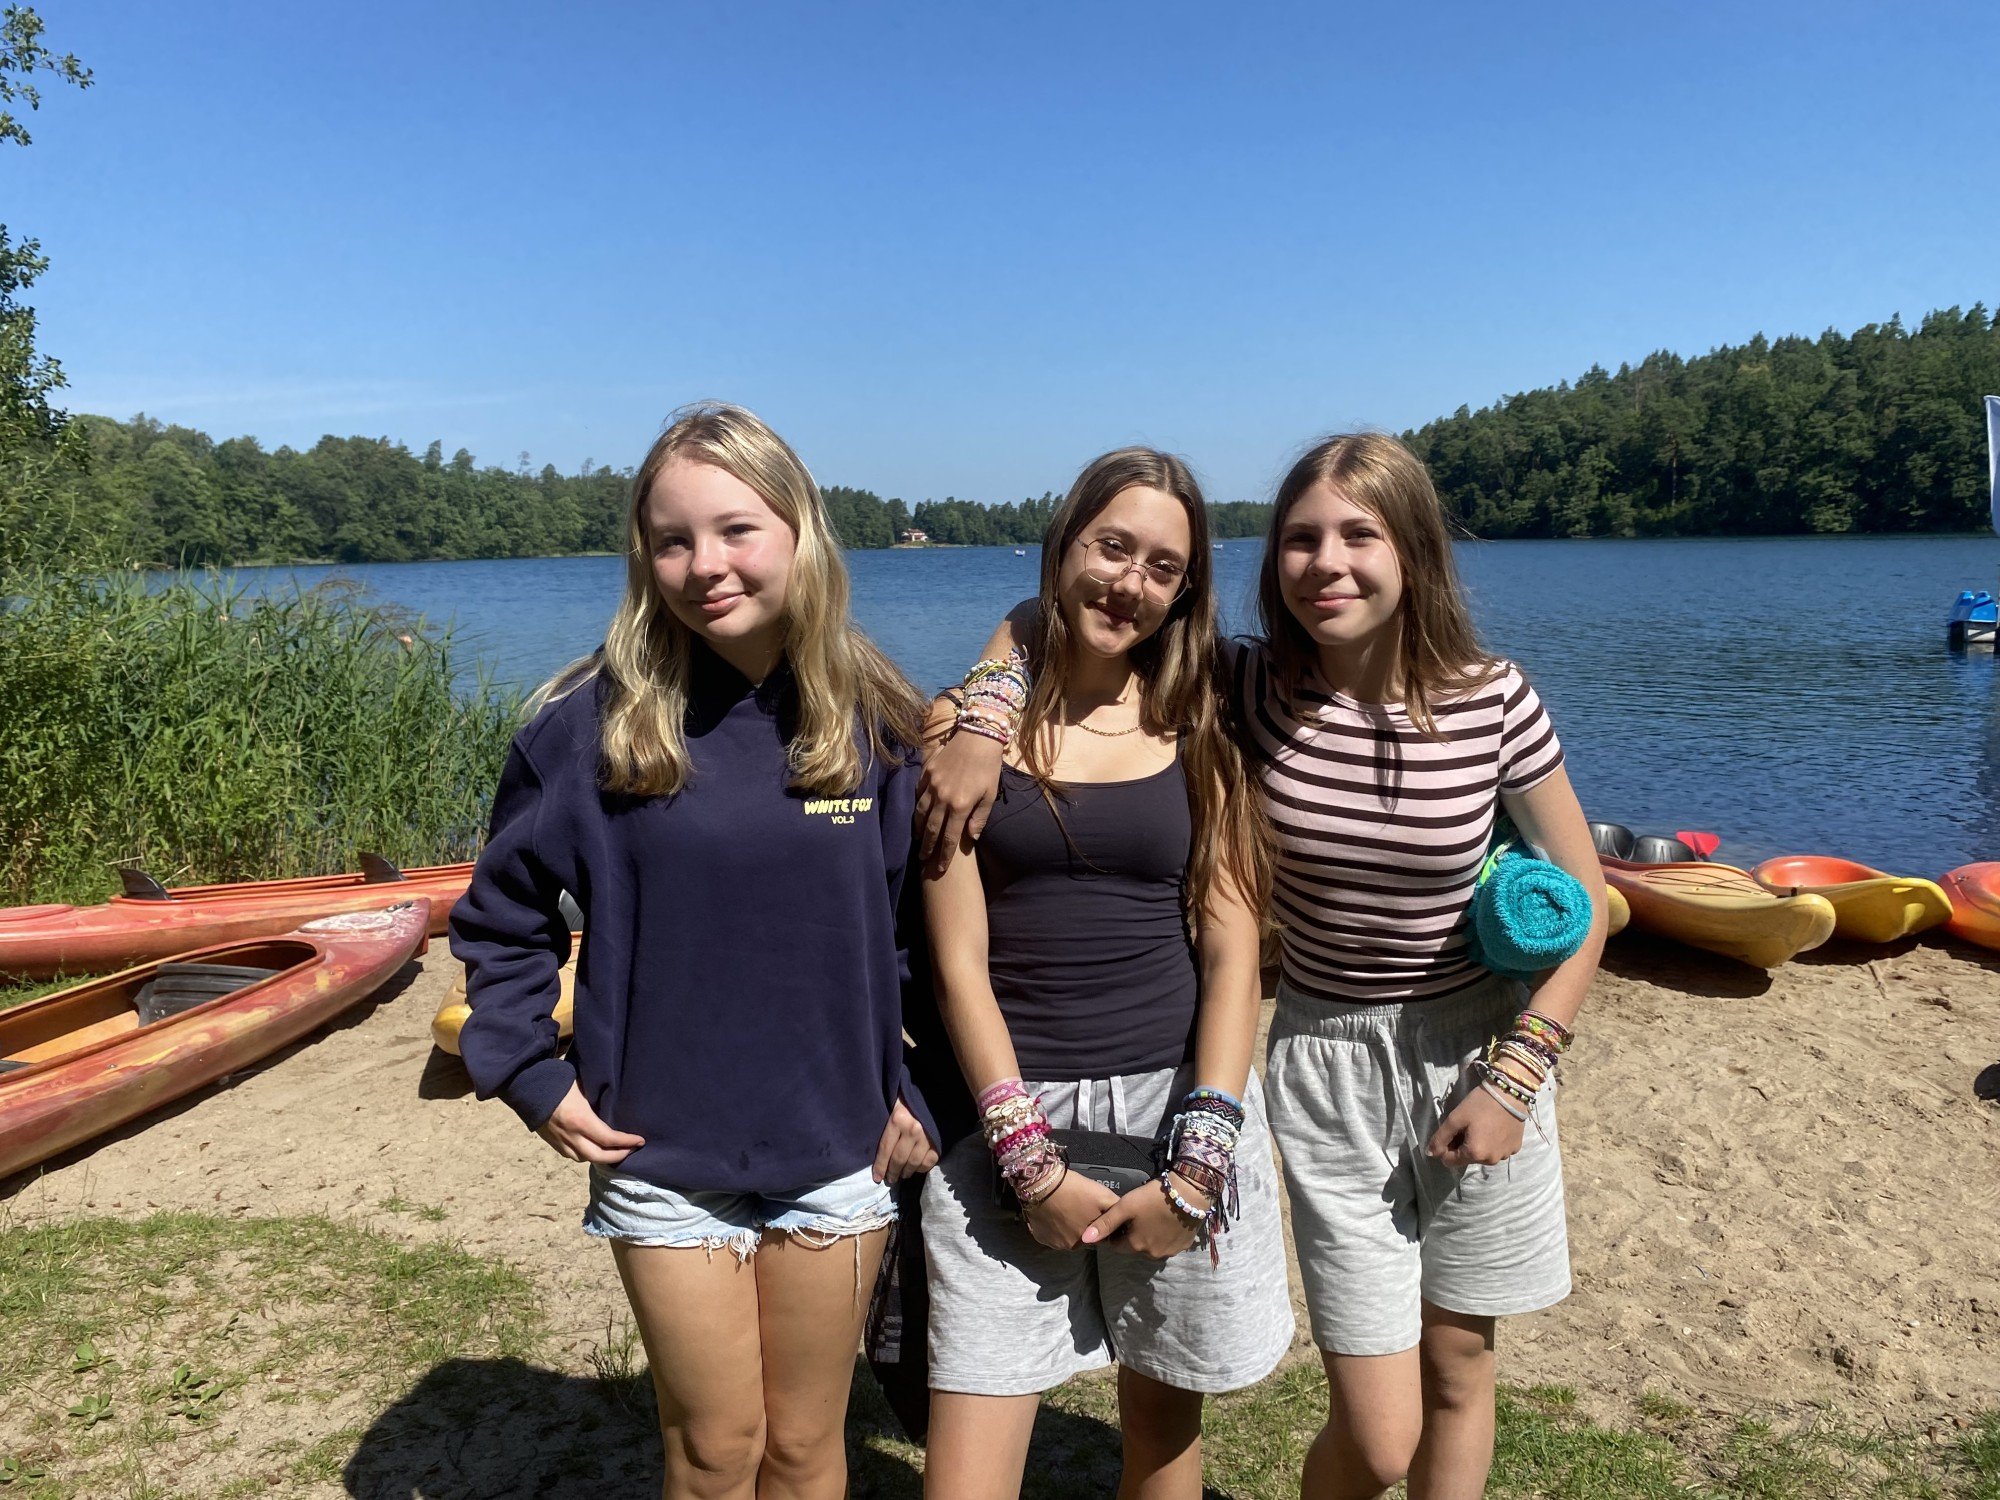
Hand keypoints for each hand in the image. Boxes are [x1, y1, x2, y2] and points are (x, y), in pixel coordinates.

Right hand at [537, 1083, 645, 1164]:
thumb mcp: (582, 1086)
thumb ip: (597, 1098)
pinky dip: (585, 1155)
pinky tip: (593, 1149)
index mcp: (581, 1120)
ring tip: (614, 1151)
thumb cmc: (557, 1080)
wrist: (526, 1086)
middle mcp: (571, 1136)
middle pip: (599, 1157)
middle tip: (631, 1150)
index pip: (609, 1139)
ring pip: (584, 1158)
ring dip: (601, 1157)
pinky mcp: (552, 1142)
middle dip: (618, 1155)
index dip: (627, 1142)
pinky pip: (571, 1155)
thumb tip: (615, 1100)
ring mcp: (559, 1141)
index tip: (640, 1140)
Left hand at [873, 1097, 938, 1183]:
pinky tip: (916, 1170)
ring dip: (906, 1173)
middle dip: (892, 1172)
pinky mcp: (938, 1142)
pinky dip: (921, 1169)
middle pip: (899, 1159)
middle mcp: (913, 1130)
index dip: (880, 1166)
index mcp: (898, 1119)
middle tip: (889, 1179)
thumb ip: (886, 1124)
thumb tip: (877, 1149)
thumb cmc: (908, 1098)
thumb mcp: (893, 1105)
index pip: (885, 1149)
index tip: (877, 1177)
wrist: (935, 1092)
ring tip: (901, 1175)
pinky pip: (929, 1162)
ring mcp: (927, 1137)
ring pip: (913, 1163)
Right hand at [917, 726, 1006, 867]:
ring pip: (921, 813)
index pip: (949, 837)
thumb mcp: (990, 794)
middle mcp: (943, 797)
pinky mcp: (927, 773)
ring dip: (919, 829)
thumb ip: (980, 817)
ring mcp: (932, 785)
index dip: (944, 855)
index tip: (941, 868)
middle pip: (932, 829)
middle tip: (923, 859)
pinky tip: (918, 814)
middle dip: (927, 847)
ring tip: (918, 840)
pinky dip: (917, 806)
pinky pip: (918, 794)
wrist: (977, 736)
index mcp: (960, 805)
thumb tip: (970, 837)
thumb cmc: (988, 767)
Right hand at [1020, 1170, 1119, 1250]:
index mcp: (1092, 1237)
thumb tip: (1124, 1219)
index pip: (1102, 1237)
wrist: (1043, 1184)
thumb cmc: (1075, 1189)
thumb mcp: (1102, 1194)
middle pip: (1085, 1239)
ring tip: (1066, 1211)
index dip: (1100, 1225)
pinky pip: (1053, 1236)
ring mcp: (1057, 1244)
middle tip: (1079, 1209)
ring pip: (1069, 1238)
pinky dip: (1055, 1228)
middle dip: (1085, 1228)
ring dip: (1070, 1229)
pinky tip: (1054, 1215)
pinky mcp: (1043, 1239)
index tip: (1095, 1213)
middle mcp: (1075, 1246)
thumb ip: (1115, 1209)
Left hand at [1082, 1175, 1203, 1259]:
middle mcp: (1151, 1255)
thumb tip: (1085, 1239)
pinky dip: (1165, 1236)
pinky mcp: (1183, 1247)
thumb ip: (1105, 1224)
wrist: (1190, 1193)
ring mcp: (1169, 1252)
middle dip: (1134, 1234)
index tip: (1123, 1218)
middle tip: (1139, 1215)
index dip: (1117, 1231)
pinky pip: (1168, 1244)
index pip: (1117, 1245)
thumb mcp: (1125, 1207)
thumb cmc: (1153, 1197)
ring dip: (1149, 1236)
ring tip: (1153, 1217)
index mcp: (1135, 1246)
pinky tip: (1167, 1220)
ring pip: (1152, 1246)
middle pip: (1135, 1247)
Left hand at [1426, 1084, 1527, 1168]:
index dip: (1446, 1147)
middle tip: (1467, 1126)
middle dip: (1463, 1146)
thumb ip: (1440, 1138)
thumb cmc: (1480, 1104)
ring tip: (1482, 1126)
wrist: (1510, 1093)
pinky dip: (1493, 1143)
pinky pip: (1498, 1150)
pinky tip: (1495, 1128)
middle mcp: (1491, 1161)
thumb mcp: (1455, 1118)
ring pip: (1483, 1156)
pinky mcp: (1515, 1148)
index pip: (1450, 1161)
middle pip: (1467, 1158)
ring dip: (1479, 1145)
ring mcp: (1505, 1155)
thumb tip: (1430, 1154)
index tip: (1452, 1131)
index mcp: (1475, 1154)